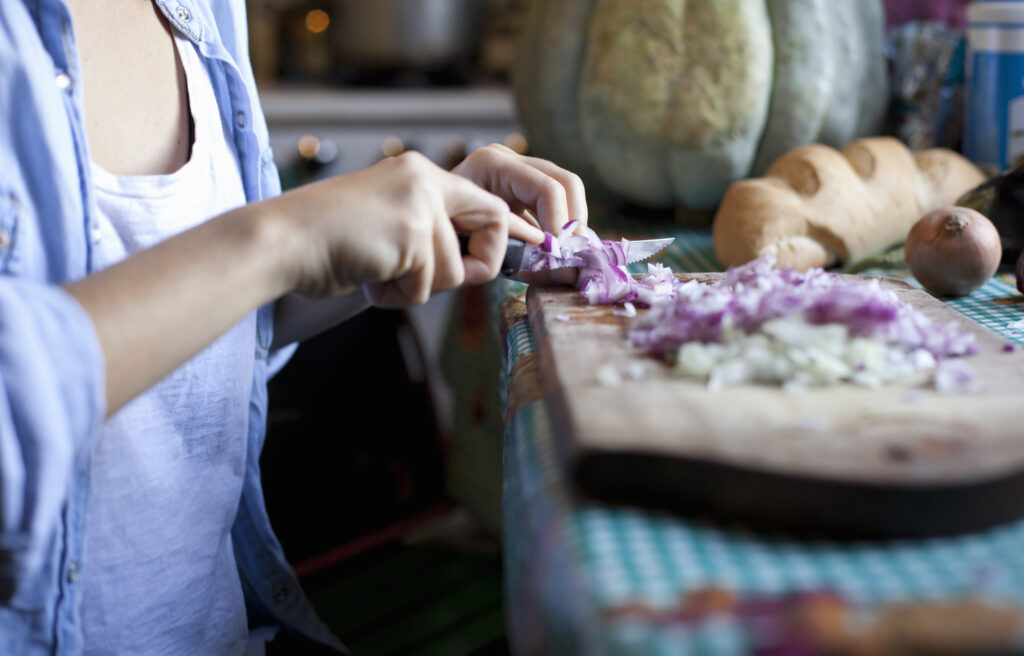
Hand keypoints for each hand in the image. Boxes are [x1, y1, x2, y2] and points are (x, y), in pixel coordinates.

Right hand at [268, 151, 543, 306]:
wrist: (282, 241)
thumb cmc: (327, 243)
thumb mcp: (389, 226)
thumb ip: (429, 234)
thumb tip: (474, 264)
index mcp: (420, 174)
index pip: (486, 204)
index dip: (501, 239)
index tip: (512, 259)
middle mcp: (425, 180)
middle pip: (492, 226)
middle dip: (476, 266)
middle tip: (422, 279)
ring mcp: (420, 204)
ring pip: (453, 272)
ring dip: (415, 288)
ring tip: (376, 272)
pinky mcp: (412, 233)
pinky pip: (426, 286)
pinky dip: (396, 295)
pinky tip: (367, 276)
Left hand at [453, 144, 587, 285]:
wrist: (423, 226)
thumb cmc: (442, 236)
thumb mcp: (476, 243)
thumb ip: (519, 253)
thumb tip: (563, 270)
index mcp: (491, 165)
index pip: (547, 189)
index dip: (560, 224)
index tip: (560, 255)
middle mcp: (507, 158)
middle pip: (566, 182)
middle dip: (574, 222)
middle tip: (572, 255)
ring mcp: (517, 166)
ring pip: (568, 189)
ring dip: (572, 224)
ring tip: (567, 254)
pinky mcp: (523, 182)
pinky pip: (557, 199)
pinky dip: (562, 224)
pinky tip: (557, 247)